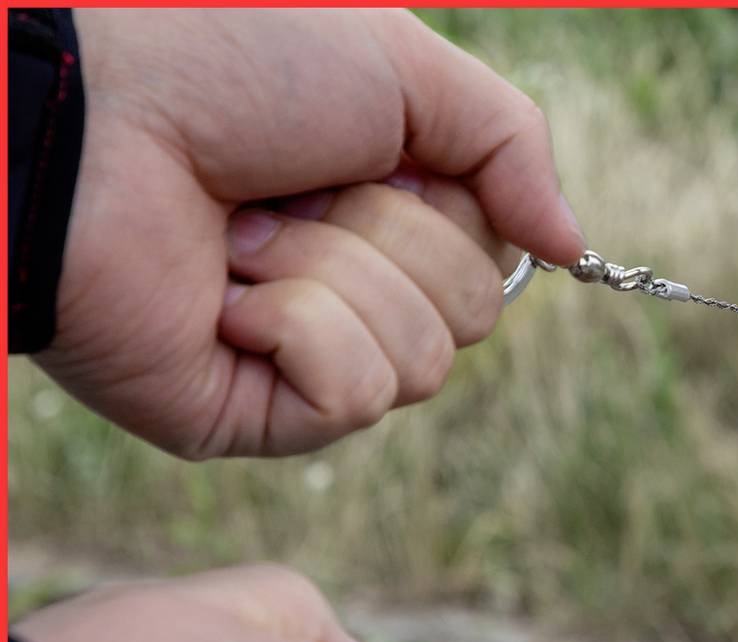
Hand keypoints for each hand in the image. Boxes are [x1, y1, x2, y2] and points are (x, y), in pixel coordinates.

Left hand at [46, 9, 586, 457]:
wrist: (90, 105)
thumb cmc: (230, 54)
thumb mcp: (407, 69)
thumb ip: (511, 147)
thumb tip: (573, 246)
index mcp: (385, 213)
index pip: (491, 260)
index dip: (450, 207)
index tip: (374, 153)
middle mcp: (351, 289)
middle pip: (471, 317)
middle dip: (389, 237)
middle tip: (289, 188)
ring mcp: (301, 359)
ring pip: (421, 366)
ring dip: (331, 275)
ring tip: (239, 234)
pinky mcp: (253, 417)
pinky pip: (352, 400)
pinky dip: (295, 330)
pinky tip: (223, 297)